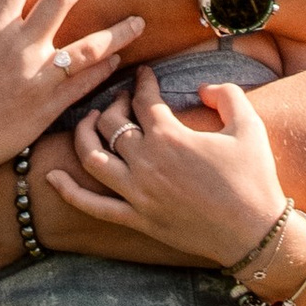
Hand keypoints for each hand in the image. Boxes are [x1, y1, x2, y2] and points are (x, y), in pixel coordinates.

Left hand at [52, 63, 287, 267]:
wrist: (254, 232)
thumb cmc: (254, 178)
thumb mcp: (249, 125)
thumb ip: (226, 95)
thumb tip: (203, 86)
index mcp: (170, 135)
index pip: (143, 98)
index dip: (142, 81)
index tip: (144, 73)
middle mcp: (145, 161)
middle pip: (111, 122)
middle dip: (114, 103)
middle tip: (123, 100)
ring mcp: (136, 193)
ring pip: (92, 159)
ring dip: (84, 135)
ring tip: (89, 123)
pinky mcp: (136, 219)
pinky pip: (92, 206)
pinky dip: (68, 191)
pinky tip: (51, 177)